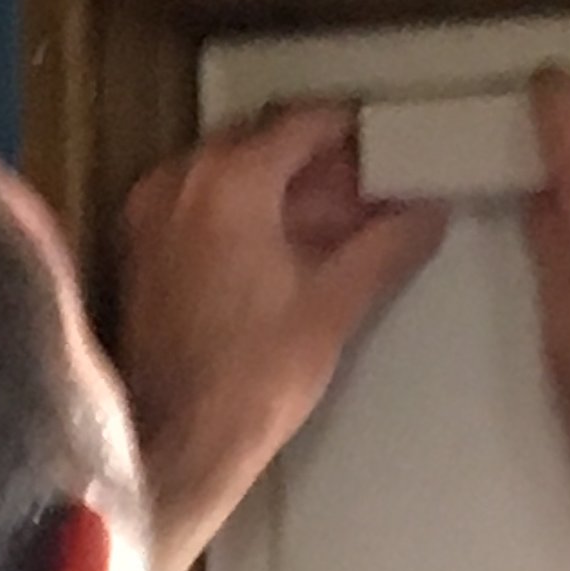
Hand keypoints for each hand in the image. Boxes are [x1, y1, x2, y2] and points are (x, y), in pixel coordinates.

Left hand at [119, 105, 445, 570]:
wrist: (174, 447)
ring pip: (230, 175)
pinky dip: (244, 216)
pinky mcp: (141, 251)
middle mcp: (180, 181)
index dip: (354, 134)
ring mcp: (152, 214)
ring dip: (282, 191)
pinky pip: (201, 206)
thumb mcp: (335, 307)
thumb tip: (428, 213)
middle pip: (263, 143)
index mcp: (230, 180)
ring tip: (338, 228)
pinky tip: (286, 253)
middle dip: (319, 165)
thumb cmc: (252, 380)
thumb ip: (386, 247)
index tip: (389, 149)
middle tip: (371, 193)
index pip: (304, 123)